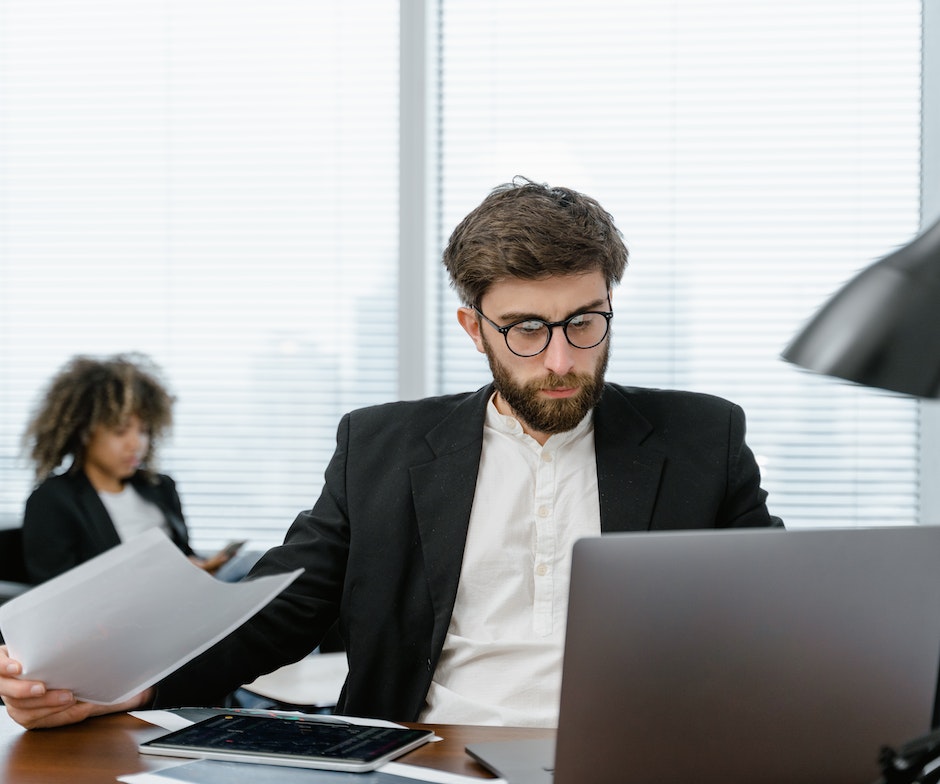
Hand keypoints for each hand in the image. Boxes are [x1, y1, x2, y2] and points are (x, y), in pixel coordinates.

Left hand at [0, 645, 151, 728]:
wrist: (37, 657)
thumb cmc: (65, 674)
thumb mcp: (90, 689)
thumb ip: (113, 696)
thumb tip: (145, 695)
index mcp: (40, 713)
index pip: (51, 719)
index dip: (65, 714)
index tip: (79, 704)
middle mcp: (21, 703)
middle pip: (27, 712)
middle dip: (48, 706)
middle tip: (69, 696)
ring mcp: (9, 686)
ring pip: (12, 698)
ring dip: (27, 693)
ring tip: (43, 685)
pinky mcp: (2, 665)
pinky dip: (6, 672)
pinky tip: (19, 667)